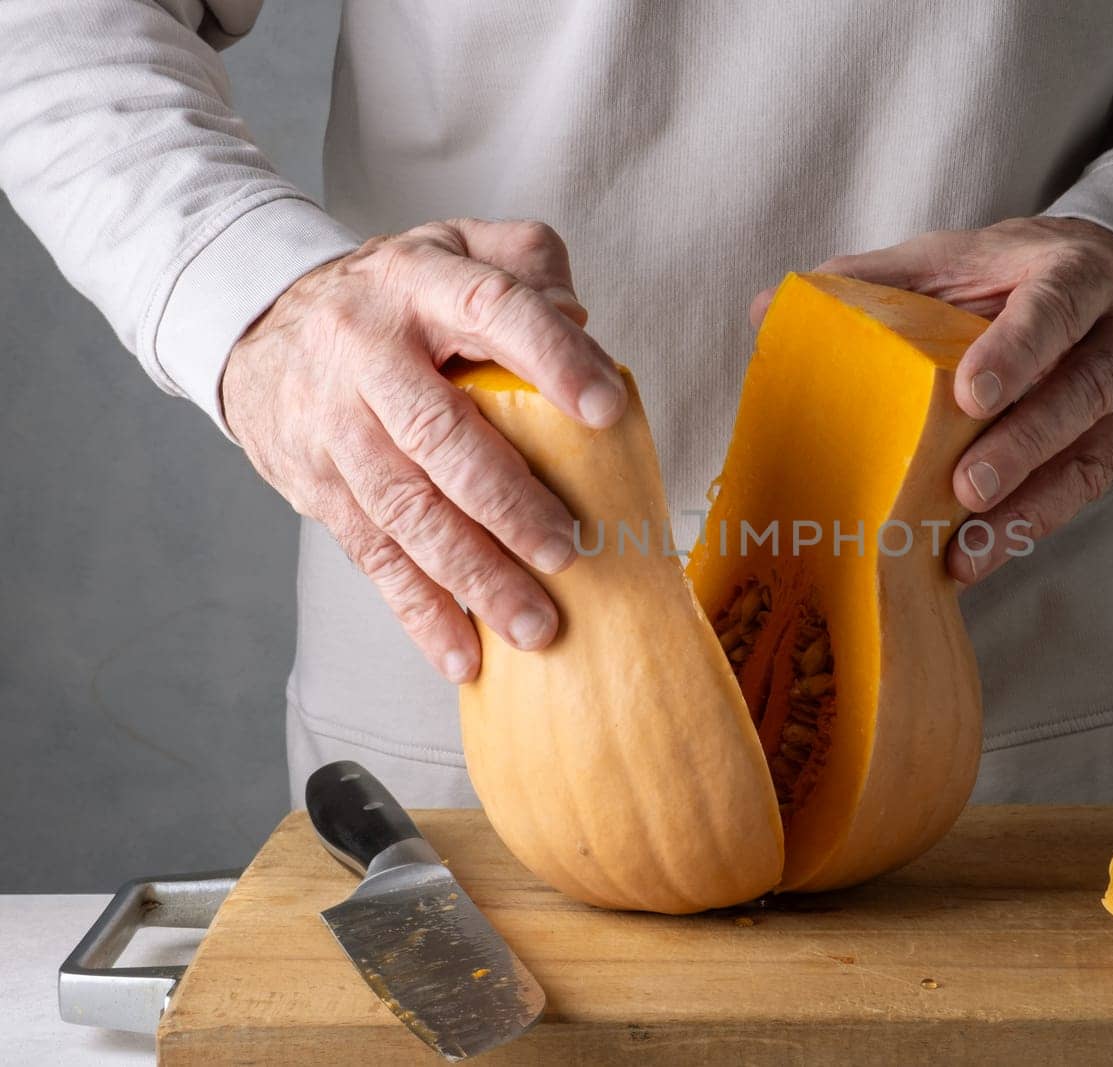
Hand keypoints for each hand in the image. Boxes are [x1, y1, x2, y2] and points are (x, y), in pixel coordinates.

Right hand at [223, 218, 623, 681]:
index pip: (492, 310)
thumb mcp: (456, 247)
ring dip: (471, 576)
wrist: (261, 323)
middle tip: (568, 552)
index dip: (551, 358)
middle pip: (438, 435)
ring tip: (533, 624)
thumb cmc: (397, 296)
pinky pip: (373, 556)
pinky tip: (463, 654)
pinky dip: (419, 612)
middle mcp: (366, 351)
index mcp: (418, 283)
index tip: (607, 410)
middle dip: (506, 502)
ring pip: (404, 509)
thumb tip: (581, 323)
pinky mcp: (316, 485)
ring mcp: (334, 423)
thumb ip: (527, 265)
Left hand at [755, 217, 1112, 583]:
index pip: (1053, 310)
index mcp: (1071, 275)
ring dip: (1026, 503)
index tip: (971, 394)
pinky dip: (1026, 528)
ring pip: (1086, 453)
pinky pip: (1080, 495)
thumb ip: (875, 281)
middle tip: (967, 486)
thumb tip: (766, 309)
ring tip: (966, 541)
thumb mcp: (957, 260)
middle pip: (1080, 390)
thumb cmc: (1016, 277)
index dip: (1017, 351)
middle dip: (1024, 441)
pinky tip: (975, 557)